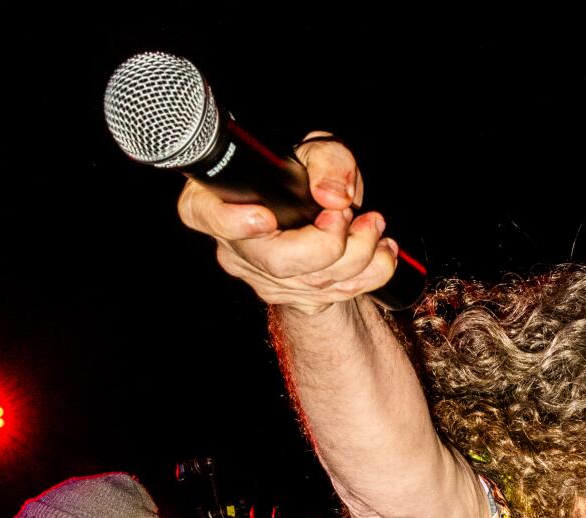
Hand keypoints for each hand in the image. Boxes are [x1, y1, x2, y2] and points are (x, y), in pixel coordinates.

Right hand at [176, 135, 399, 313]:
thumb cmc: (308, 176)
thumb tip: (334, 197)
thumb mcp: (318, 152)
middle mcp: (235, 248)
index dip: (230, 221)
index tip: (263, 217)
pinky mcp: (295, 298)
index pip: (203, 215)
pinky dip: (371, 274)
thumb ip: (327, 161)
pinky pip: (336, 296)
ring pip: (313, 283)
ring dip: (359, 255)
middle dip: (325, 243)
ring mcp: (263, 279)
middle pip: (275, 261)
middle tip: (348, 214)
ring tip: (374, 224)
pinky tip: (382, 250)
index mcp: (218, 202)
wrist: (324, 216)